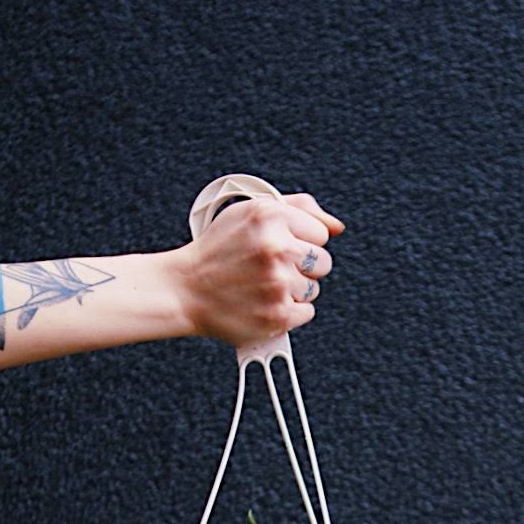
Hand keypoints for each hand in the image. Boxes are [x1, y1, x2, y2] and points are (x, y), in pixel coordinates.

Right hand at [172, 190, 344, 345]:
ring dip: (294, 290)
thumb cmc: (217, 250)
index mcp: (271, 216)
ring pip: (314, 288)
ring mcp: (278, 283)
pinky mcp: (278, 314)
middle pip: (323, 262)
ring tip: (262, 285)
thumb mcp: (251, 211)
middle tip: (269, 268)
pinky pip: (307, 312)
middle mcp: (277, 248)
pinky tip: (263, 301)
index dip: (301, 240)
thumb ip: (300, 209)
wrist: (185, 289)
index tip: (278, 246)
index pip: (321, 233)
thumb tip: (337, 227)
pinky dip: (288, 311)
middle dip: (301, 266)